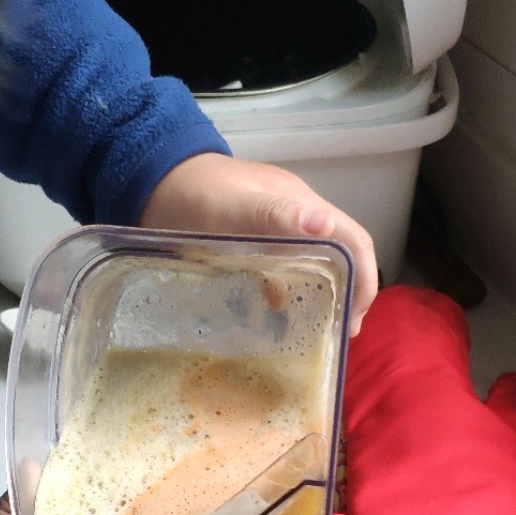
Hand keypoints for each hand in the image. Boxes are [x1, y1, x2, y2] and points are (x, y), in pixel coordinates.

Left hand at [139, 152, 377, 335]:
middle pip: (342, 256)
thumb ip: (275, 214)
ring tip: (315, 333)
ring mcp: (274, 229)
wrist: (150, 178)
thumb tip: (326, 225)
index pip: (354, 241)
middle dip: (349, 294)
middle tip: (337, 336)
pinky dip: (288, 293)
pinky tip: (276, 316)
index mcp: (301, 205)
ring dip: (323, 295)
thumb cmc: (192, 193)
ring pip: (315, 264)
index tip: (354, 321)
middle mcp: (296, 217)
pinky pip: (283, 269)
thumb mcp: (233, 205)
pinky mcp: (252, 242)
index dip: (365, 280)